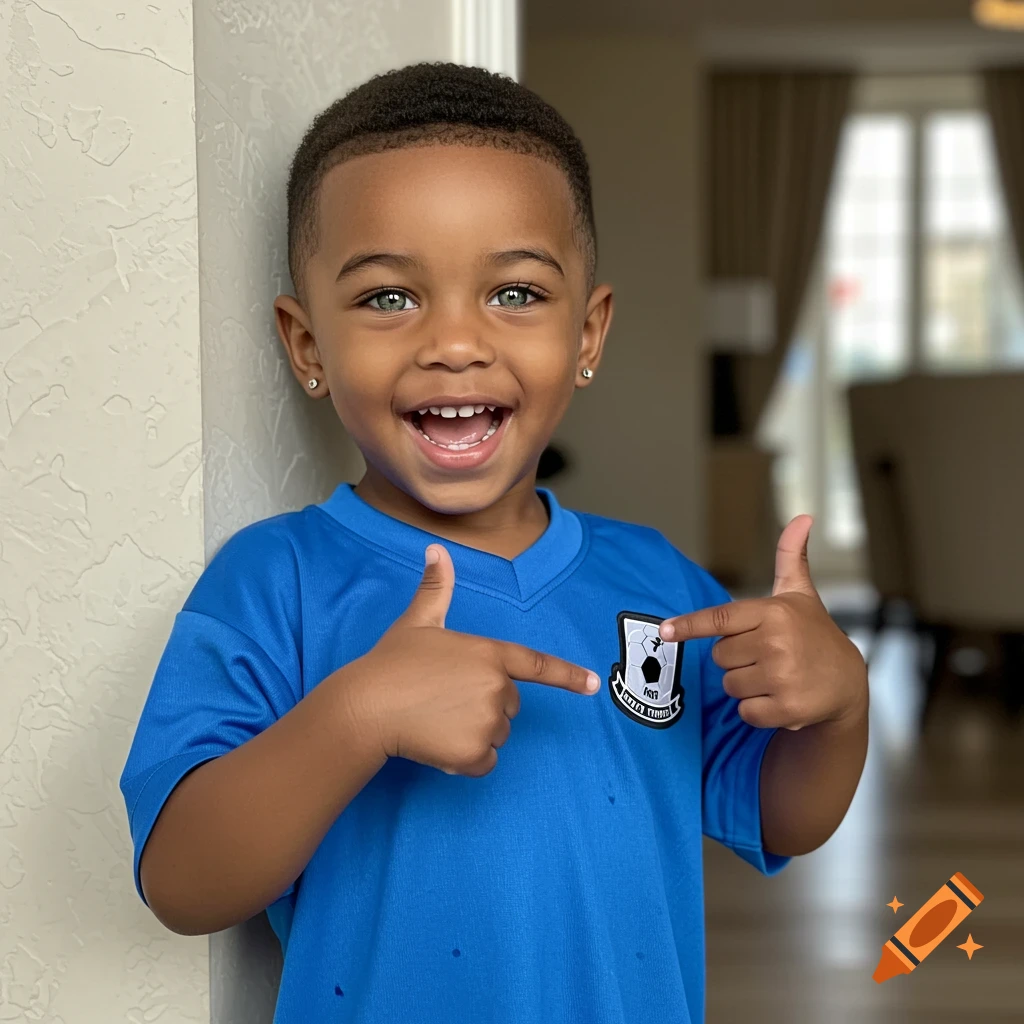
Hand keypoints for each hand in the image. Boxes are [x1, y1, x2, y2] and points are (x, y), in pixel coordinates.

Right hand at [353, 544, 600, 776]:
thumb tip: (436, 550)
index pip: (536, 665)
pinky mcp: (474, 754)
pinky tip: (437, 744)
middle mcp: (496, 687)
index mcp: (489, 653)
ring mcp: (488, 721)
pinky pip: (484, 763)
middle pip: (509, 705)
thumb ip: (436, 588)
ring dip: (473, 734)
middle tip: (444, 699)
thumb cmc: (391, 664)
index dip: (567, 676)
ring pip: (496, 735)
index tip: (593, 685)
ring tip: (435, 720)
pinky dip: (465, 761)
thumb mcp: (417, 621)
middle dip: (484, 705)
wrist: (366, 708)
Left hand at [659, 516, 866, 731]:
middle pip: (720, 656)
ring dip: (746, 685)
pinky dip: (757, 711)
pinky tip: (781, 699)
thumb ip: (791, 557)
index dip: (690, 626)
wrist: (849, 684)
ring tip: (776, 676)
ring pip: (730, 685)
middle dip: (736, 659)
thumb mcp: (801, 594)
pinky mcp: (786, 709)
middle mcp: (776, 643)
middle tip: (767, 656)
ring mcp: (782, 677)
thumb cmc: (814, 634)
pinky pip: (745, 712)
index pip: (721, 619)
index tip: (665, 631)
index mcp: (773, 612)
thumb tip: (802, 517)